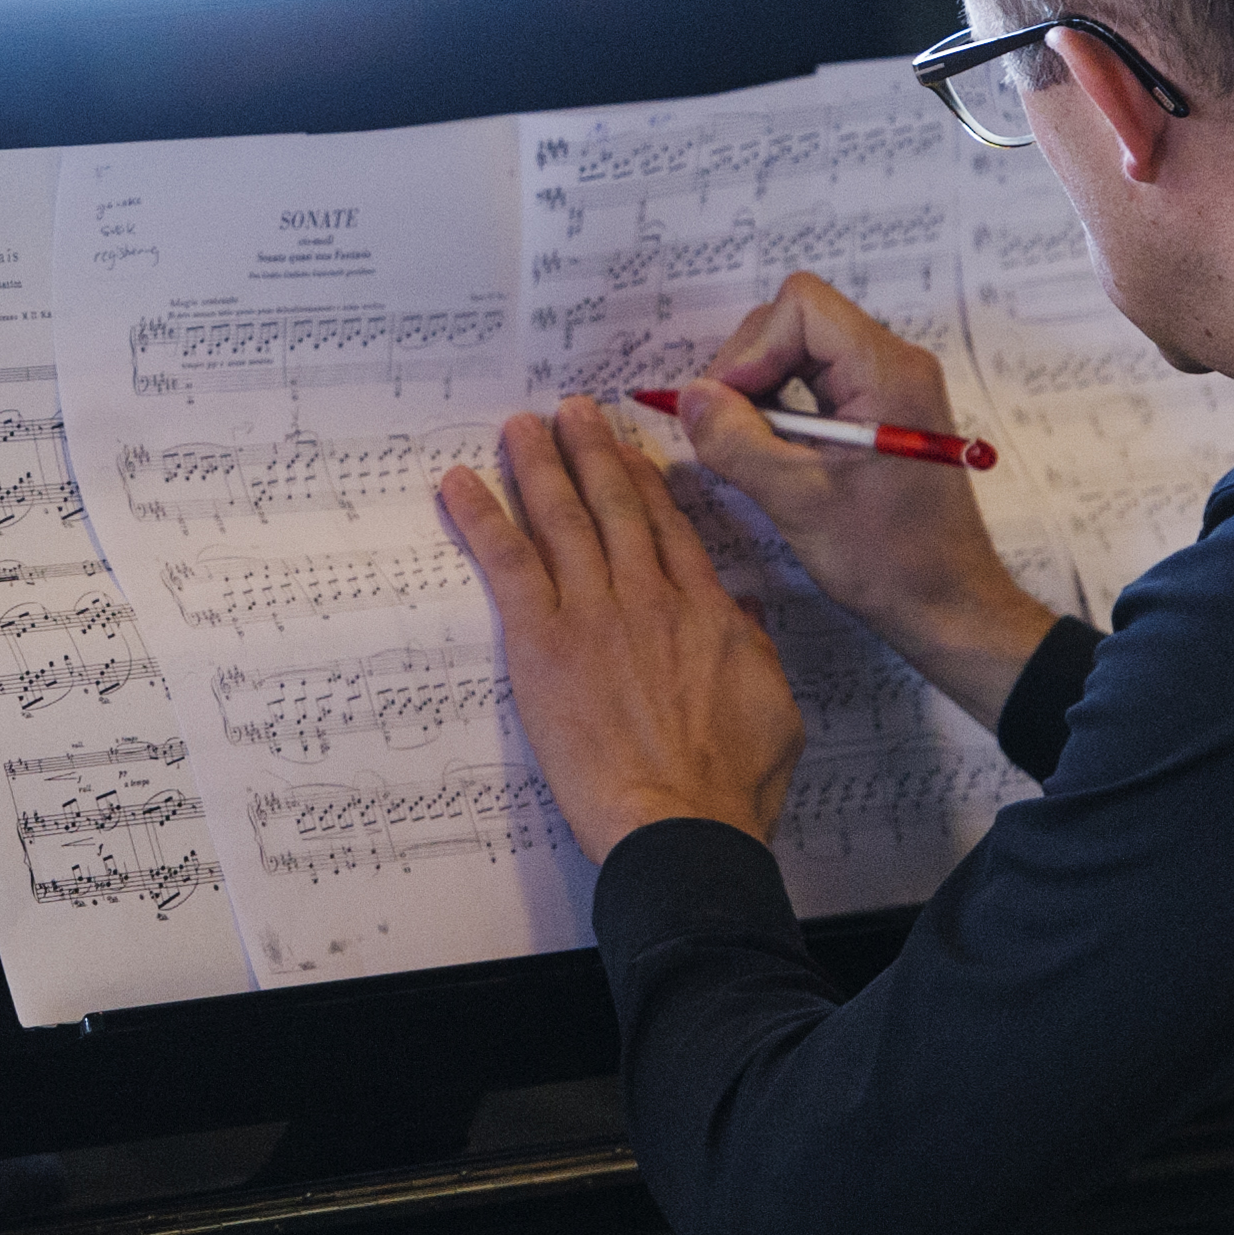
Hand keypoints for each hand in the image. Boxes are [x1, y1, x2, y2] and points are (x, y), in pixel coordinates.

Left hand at [438, 396, 803, 860]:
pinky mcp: (543, 642)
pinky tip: (458, 486)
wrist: (684, 824)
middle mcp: (649, 598)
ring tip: (520, 426)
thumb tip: (743, 612)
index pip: (670, 530)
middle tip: (570, 411)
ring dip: (538, 465)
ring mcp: (594, 614)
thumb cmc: (730, 786)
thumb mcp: (775, 709)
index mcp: (706, 613)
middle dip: (592, 452)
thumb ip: (756, 651)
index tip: (630, 453)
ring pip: (562, 519)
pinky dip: (480, 518)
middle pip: (615, 507)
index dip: (646, 485)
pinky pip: (506, 564)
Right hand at [681, 271, 1057, 726]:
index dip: (752, 349)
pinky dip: (781, 407)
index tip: (729, 407)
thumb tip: (689, 397)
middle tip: (726, 430)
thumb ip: (737, 441)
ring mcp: (890, 385)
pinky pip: (816, 381)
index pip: (802, 306)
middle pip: (796, 321)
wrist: (948, 603)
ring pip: (801, 349)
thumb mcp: (798, 501)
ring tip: (749, 446)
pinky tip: (773, 453)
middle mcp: (894, 364)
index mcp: (887, 372)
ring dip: (761, 389)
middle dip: (749, 367)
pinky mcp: (881, 410)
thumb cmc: (889, 558)